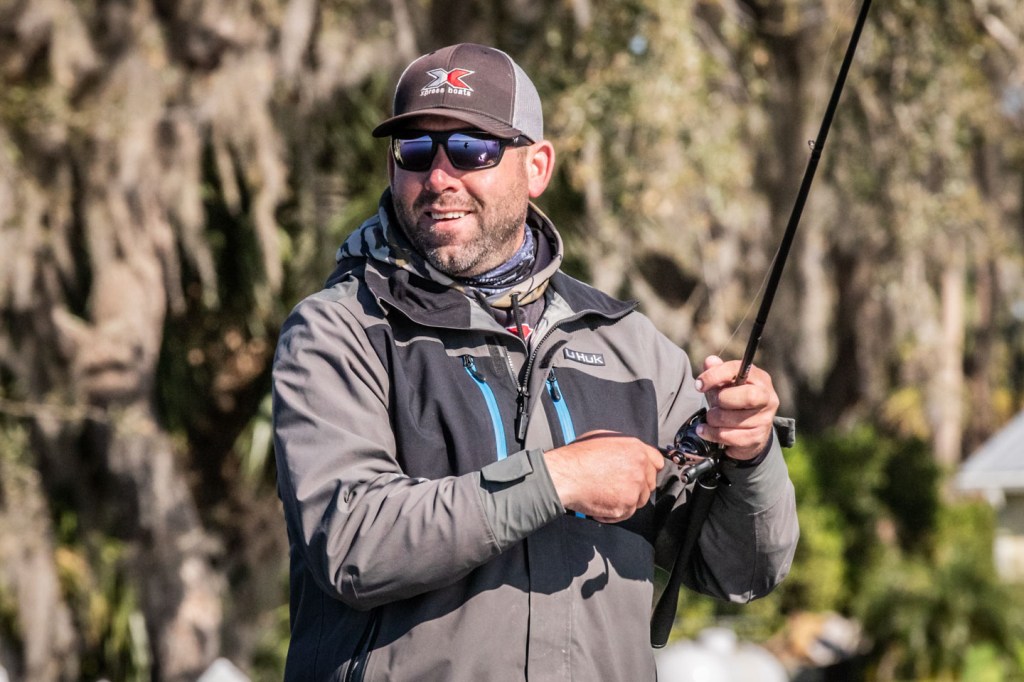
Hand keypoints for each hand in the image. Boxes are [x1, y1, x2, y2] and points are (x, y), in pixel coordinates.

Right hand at [543, 430, 664, 522]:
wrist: (566, 475)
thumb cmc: (578, 456)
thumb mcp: (604, 438)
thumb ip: (624, 447)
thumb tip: (631, 455)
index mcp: (636, 449)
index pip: (657, 462)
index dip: (648, 469)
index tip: (641, 475)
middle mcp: (640, 468)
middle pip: (649, 484)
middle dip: (636, 488)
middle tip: (617, 488)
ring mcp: (634, 488)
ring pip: (639, 501)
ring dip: (625, 501)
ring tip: (605, 496)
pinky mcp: (626, 506)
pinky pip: (625, 514)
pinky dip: (613, 513)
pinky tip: (599, 504)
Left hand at [694, 355, 778, 460]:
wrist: (749, 430)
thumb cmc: (734, 400)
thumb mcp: (724, 384)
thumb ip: (716, 371)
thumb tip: (710, 361)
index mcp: (759, 378)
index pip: (737, 370)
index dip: (715, 376)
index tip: (699, 385)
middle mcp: (767, 397)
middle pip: (748, 396)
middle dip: (722, 400)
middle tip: (712, 404)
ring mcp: (765, 419)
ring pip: (734, 419)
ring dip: (714, 420)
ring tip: (710, 418)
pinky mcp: (758, 437)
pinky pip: (731, 437)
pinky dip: (713, 434)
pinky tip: (705, 431)